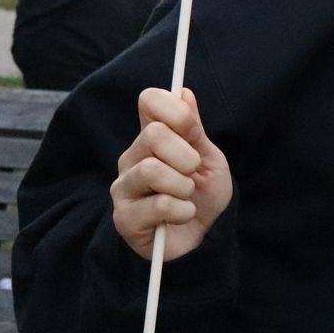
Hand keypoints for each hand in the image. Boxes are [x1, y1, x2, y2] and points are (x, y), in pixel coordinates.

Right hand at [111, 88, 232, 260]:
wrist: (204, 239)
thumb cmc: (204, 197)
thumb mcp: (209, 160)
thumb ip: (195, 130)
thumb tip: (184, 92)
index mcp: (153, 138)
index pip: (148, 101)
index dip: (173, 109)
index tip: (192, 130)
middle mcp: (133, 157)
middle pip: (153, 134)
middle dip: (186, 156)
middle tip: (192, 174)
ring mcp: (124, 186)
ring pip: (152, 169)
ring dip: (183, 186)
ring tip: (186, 197)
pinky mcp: (124, 217)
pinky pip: (158, 204)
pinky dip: (182, 210)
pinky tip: (181, 215)